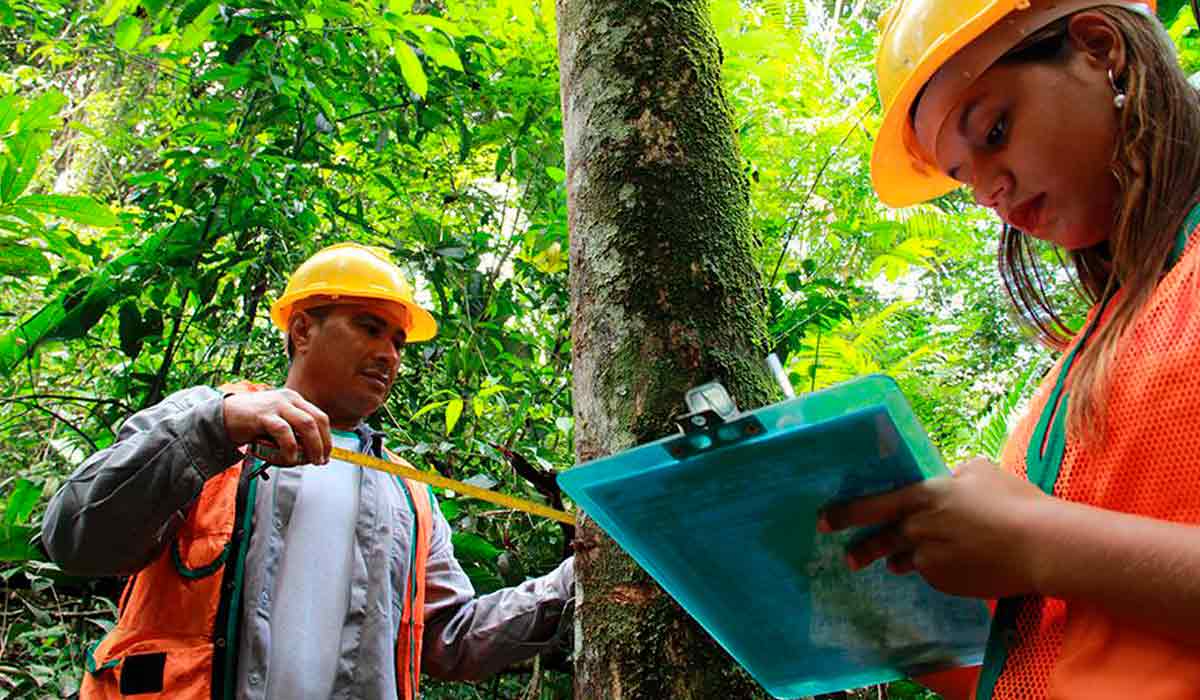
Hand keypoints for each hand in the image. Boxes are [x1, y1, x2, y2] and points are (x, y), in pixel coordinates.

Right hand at [222, 389, 331, 465]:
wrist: (221, 415)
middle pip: (317, 420)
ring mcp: (276, 405)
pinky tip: (289, 459)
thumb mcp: (276, 420)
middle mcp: (288, 399)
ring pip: (306, 424)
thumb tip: (311, 451)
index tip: (326, 454)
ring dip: (313, 446)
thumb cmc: (250, 421)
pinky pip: (284, 432)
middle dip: (324, 443)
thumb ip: (292, 430)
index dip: (327, 437)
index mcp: (294, 399)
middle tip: (321, 460)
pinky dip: (290, 448)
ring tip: (311, 461)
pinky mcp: (263, 415)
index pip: (320, 416)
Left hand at [818, 458, 1050, 598]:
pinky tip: (955, 564)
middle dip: (862, 550)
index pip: (869, 507)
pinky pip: (932, 575)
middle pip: (880, 541)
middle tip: (849, 557)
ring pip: (906, 560)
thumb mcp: (979, 471)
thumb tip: (946, 478)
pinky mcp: (945, 583)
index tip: (822, 521)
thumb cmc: (1013, 502)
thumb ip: (952, 476)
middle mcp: (916, 529)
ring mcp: (929, 560)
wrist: (1040, 546)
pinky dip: (937, 570)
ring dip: (901, 560)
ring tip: (900, 561)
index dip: (843, 514)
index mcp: (921, 497)